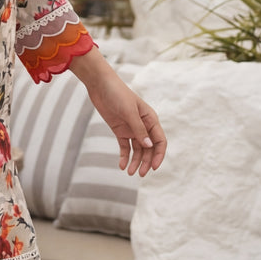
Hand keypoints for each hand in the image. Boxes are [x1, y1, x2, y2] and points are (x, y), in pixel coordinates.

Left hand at [72, 52, 165, 177]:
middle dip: (146, 161)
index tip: (154, 167)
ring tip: (130, 173)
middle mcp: (143, 126)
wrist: (100, 86)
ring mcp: (132, 129)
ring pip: (137, 150)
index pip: (160, 141)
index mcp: (151, 119)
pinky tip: (122, 166)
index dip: (159, 155)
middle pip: (149, 148)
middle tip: (141, 174)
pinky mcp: (120, 130)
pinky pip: (125, 147)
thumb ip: (139, 129)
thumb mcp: (129, 112)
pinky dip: (124, 156)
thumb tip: (149, 146)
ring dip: (135, 161)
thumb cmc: (118, 94)